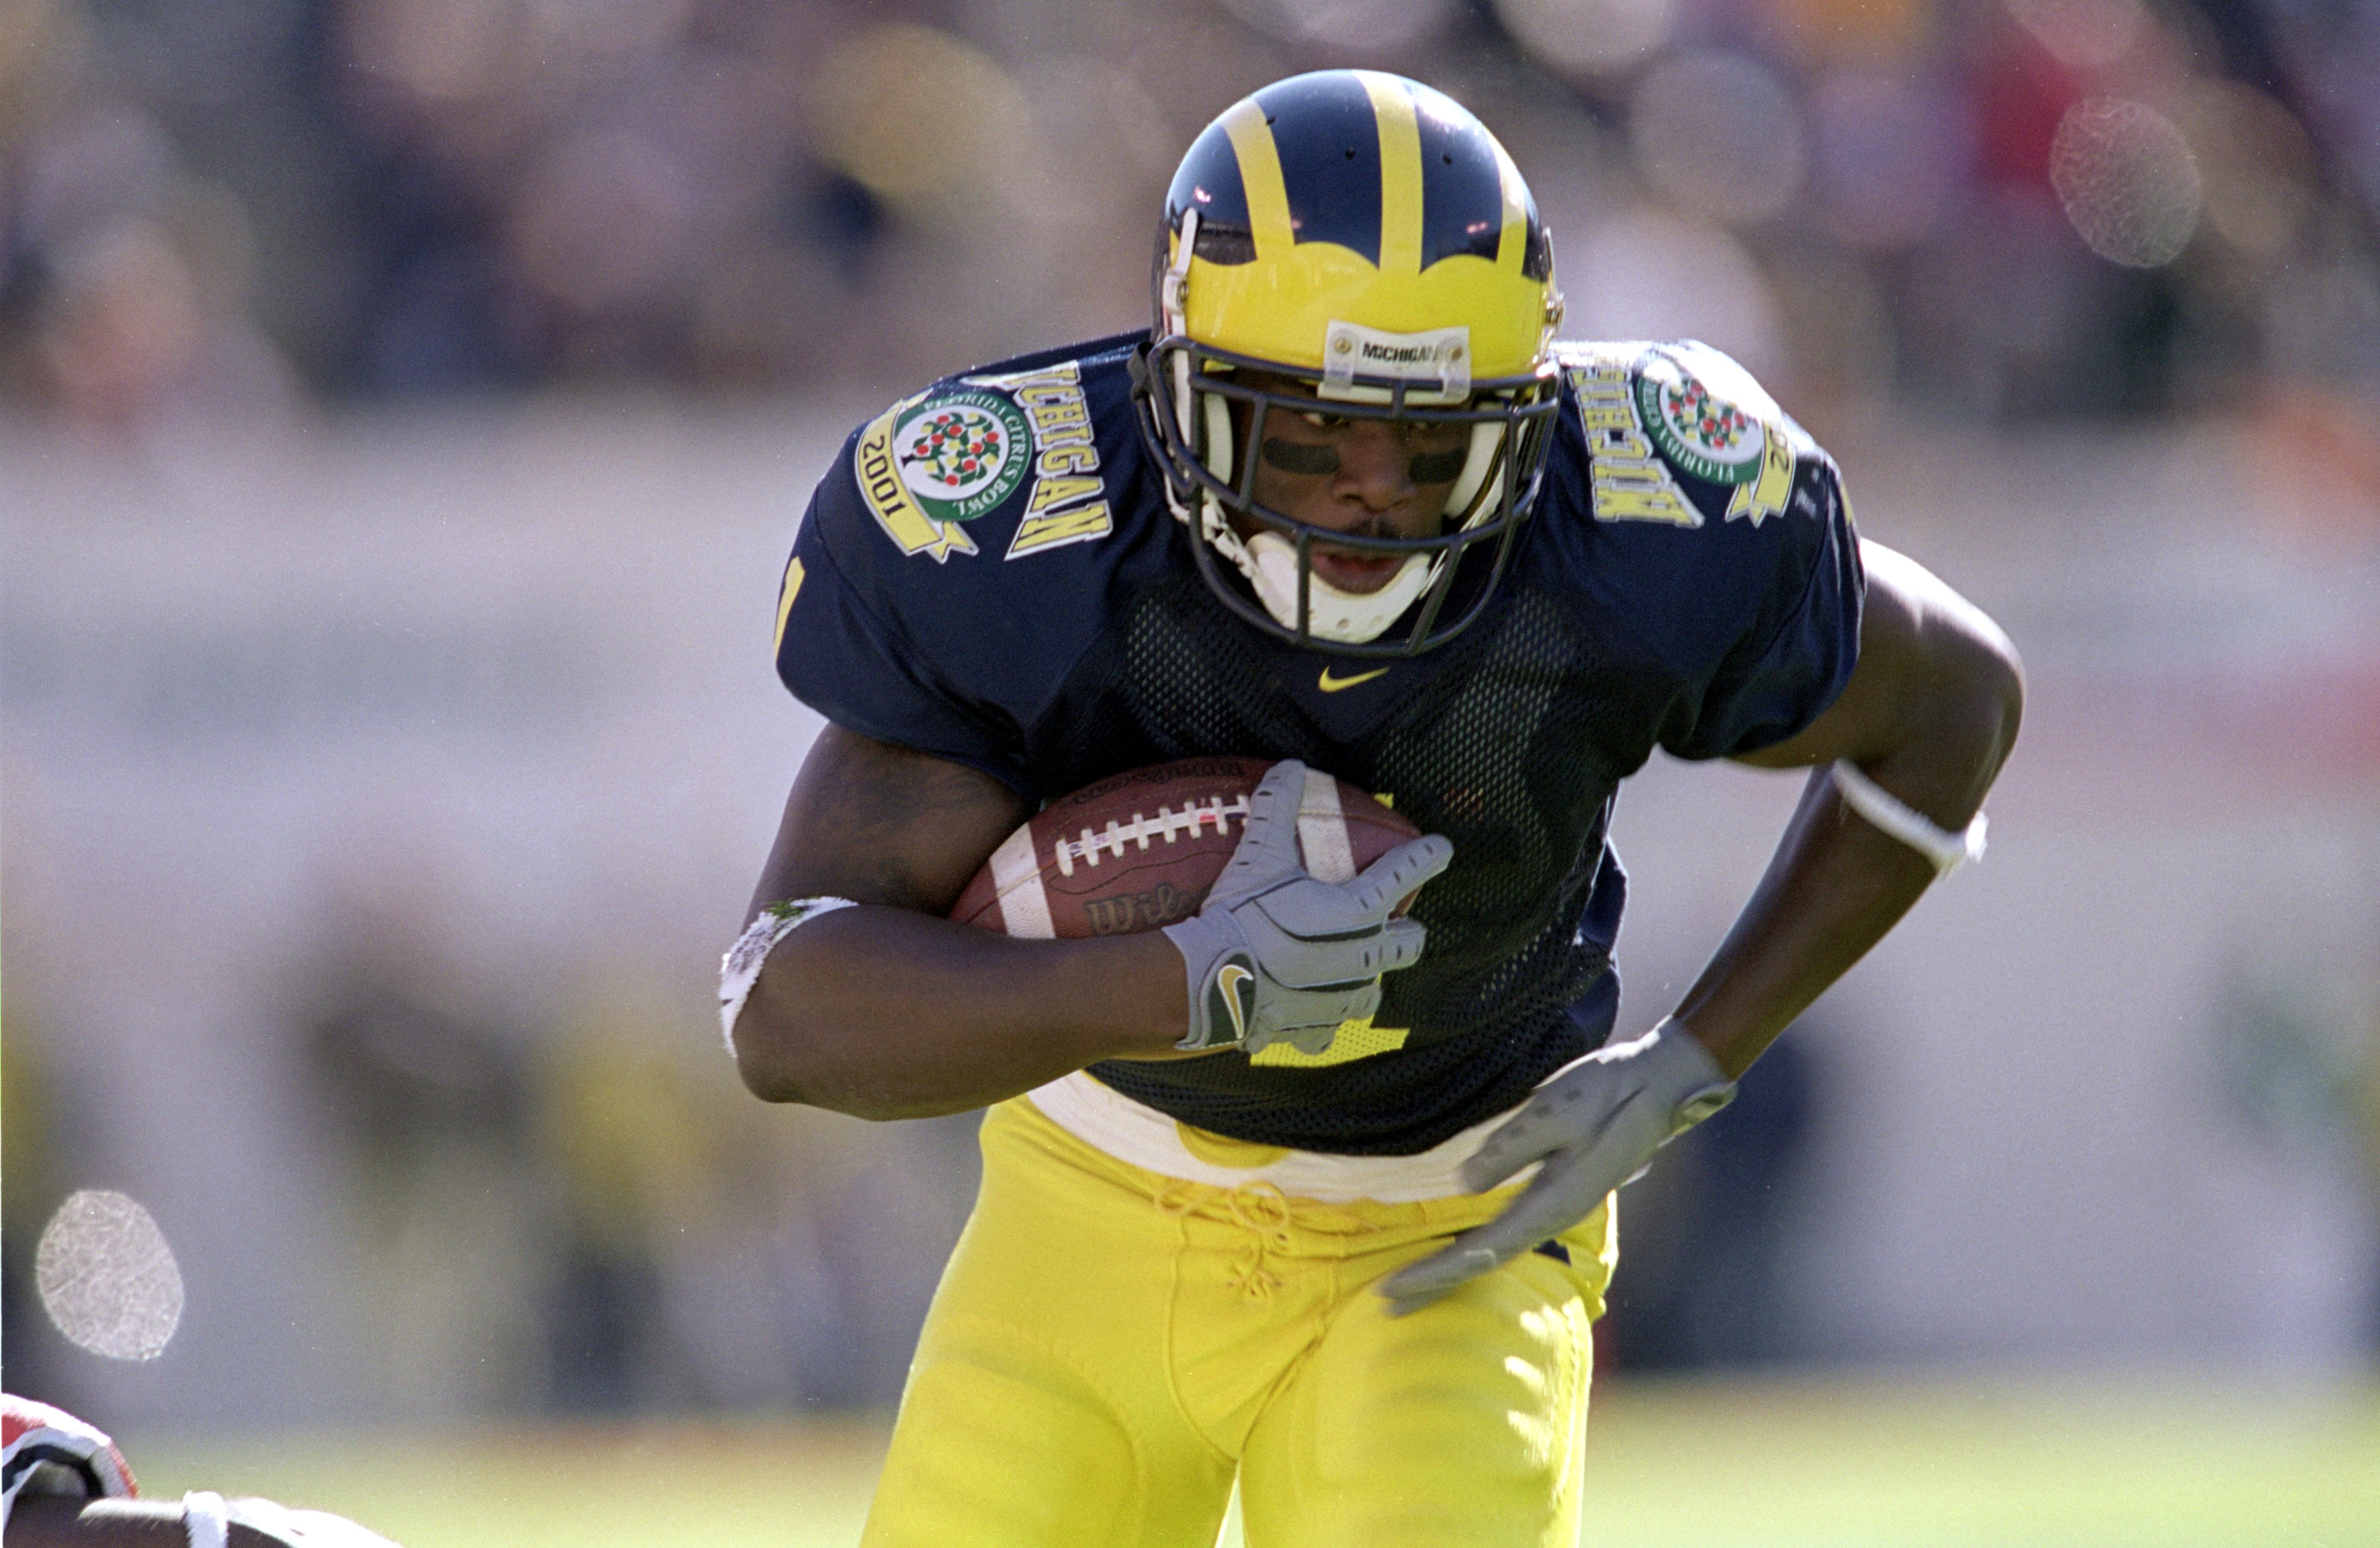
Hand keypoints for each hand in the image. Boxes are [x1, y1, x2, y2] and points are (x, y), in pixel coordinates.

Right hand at [1161, 759, 1451, 1054]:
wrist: (1208, 981)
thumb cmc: (1240, 914)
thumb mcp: (1258, 855)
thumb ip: (1277, 807)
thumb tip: (1291, 765)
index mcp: (1357, 911)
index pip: (1405, 874)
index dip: (1428, 857)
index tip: (1443, 848)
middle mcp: (1361, 958)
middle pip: (1408, 944)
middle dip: (1408, 931)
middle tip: (1396, 922)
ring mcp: (1341, 1000)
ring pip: (1374, 992)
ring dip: (1369, 977)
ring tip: (1354, 967)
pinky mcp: (1313, 1029)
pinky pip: (1330, 1029)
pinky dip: (1324, 1020)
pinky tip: (1312, 1011)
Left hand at [1378, 1019, 1735, 1314]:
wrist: (1659, 1086)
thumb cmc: (1609, 1092)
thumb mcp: (1555, 1109)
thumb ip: (1509, 1147)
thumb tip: (1465, 1183)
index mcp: (1554, 1202)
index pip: (1482, 1249)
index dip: (1435, 1271)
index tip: (1393, 1288)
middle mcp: (1554, 1215)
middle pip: (1485, 1262)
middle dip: (1435, 1284)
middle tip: (1386, 1305)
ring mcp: (1557, 1207)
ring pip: (1495, 1251)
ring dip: (1452, 1270)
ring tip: (1411, 1289)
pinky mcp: (1556, 1193)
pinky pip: (1506, 1233)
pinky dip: (1473, 1249)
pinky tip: (1455, 1253)